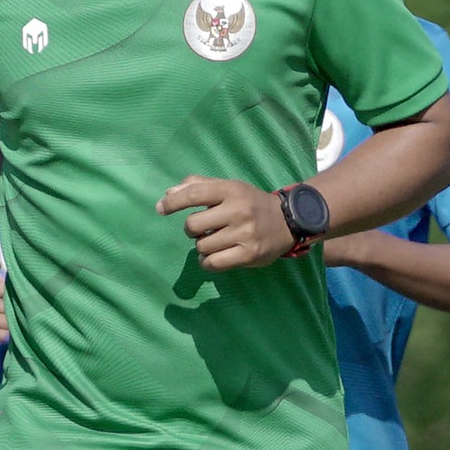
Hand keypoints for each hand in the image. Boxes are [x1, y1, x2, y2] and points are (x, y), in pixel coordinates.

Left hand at [159, 175, 289, 272]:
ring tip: (215, 241)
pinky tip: (212, 257)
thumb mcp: (229, 187)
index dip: (173, 202)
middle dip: (191, 229)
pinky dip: (207, 262)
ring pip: (202, 246)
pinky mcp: (249, 254)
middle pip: (193, 225)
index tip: (161, 209)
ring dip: (202, 246)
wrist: (288, 221)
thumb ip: (199, 186)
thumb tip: (168, 194)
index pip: (194, 194)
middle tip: (203, 229)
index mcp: (232, 190)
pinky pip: (213, 263)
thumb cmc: (250, 203)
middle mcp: (238, 210)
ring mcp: (245, 233)